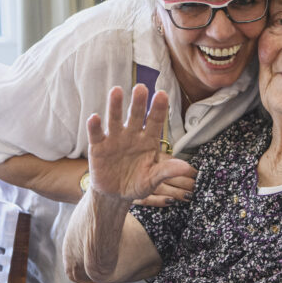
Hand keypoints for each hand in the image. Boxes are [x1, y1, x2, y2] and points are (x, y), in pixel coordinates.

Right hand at [86, 85, 194, 202]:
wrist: (115, 195)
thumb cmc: (137, 183)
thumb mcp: (153, 180)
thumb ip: (167, 171)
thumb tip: (187, 168)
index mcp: (148, 140)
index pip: (155, 121)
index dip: (158, 108)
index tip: (162, 94)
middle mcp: (132, 135)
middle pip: (135, 115)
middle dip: (138, 102)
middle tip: (140, 87)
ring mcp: (114, 139)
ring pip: (115, 119)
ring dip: (115, 105)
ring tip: (116, 91)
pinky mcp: (98, 146)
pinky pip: (97, 134)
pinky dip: (95, 126)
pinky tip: (94, 118)